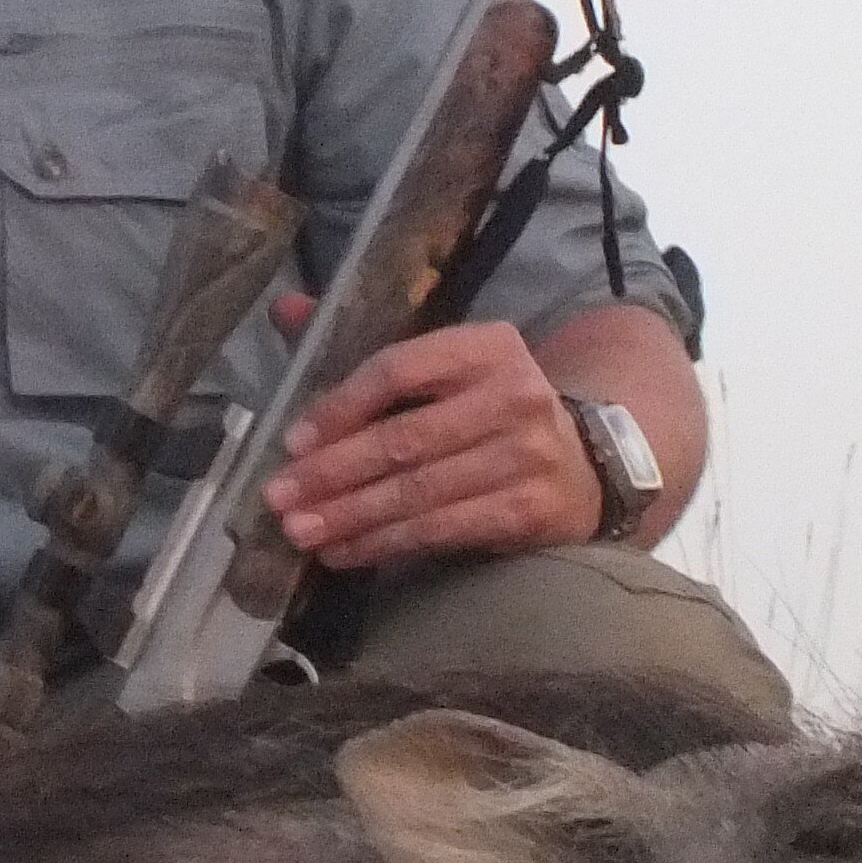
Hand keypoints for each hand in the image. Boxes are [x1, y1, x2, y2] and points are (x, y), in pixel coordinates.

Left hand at [258, 310, 603, 567]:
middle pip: (404, 439)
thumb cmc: (489, 409)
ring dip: (349, 516)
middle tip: (278, 496)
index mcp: (486, 347)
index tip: (293, 440)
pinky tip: (342, 552)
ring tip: (298, 531)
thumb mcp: (447, 364)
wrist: (583, 464)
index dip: (341, 406)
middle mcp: (513, 396)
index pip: (400, 369)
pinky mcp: (527, 510)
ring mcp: (525, 457)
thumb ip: (368, 344)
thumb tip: (286, 310)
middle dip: (332, 472)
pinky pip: (439, 531)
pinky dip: (383, 544)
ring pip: (417, 492)